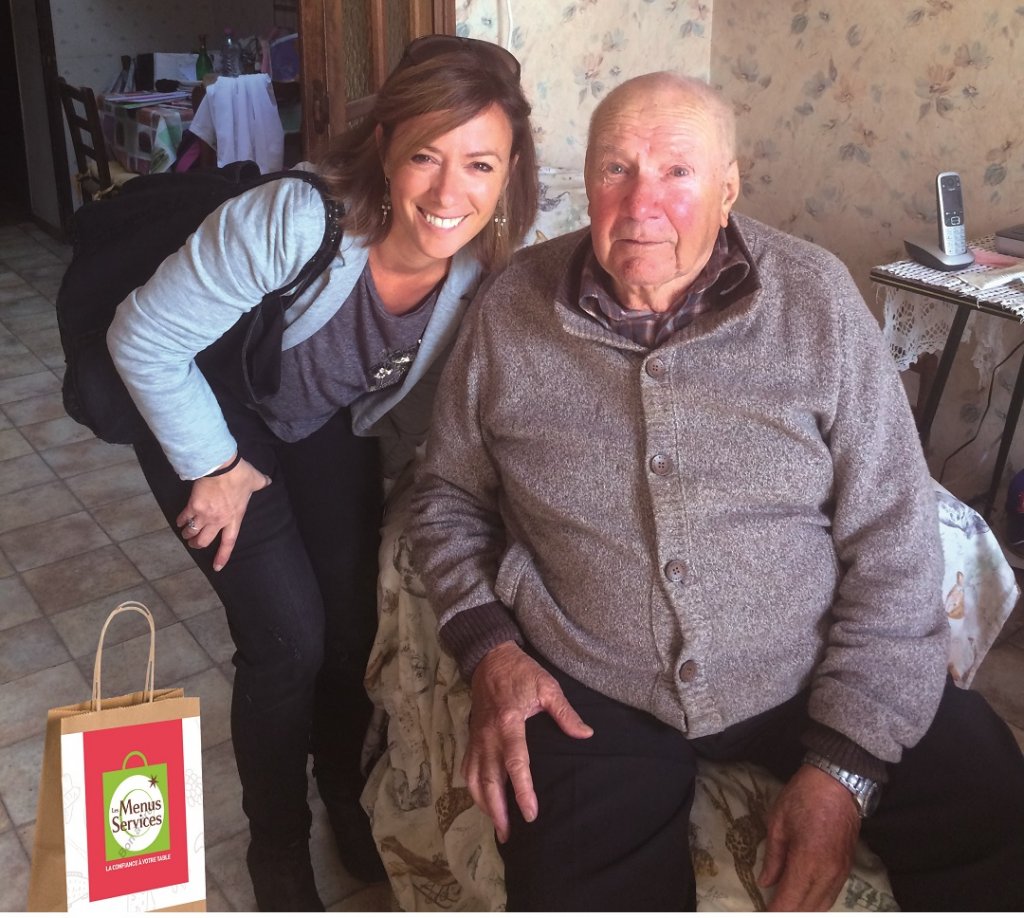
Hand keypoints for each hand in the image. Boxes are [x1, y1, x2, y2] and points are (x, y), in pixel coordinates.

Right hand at [176, 456, 270, 570]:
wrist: (220, 466)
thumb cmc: (240, 475)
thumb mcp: (255, 481)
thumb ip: (262, 483)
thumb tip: (268, 480)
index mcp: (234, 517)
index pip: (229, 542)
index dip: (222, 556)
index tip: (217, 567)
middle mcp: (218, 520)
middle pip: (204, 541)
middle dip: (197, 544)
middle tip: (194, 544)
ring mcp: (204, 514)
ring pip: (192, 532)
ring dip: (188, 535)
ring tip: (185, 534)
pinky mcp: (192, 506)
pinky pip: (184, 518)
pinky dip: (180, 521)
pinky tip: (178, 522)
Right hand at [462, 642, 592, 842]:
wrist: (490, 657)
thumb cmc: (521, 672)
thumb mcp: (547, 687)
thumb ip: (565, 713)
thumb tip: (585, 735)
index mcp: (509, 723)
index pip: (515, 764)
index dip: (523, 791)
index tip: (531, 814)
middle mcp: (488, 735)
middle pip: (489, 780)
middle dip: (497, 810)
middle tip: (508, 834)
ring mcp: (476, 737)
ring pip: (473, 778)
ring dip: (483, 804)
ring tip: (496, 825)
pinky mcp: (471, 736)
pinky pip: (467, 767)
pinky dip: (473, 788)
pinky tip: (483, 800)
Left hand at [758, 764, 860, 910]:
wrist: (838, 782)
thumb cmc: (802, 797)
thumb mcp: (777, 823)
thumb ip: (773, 857)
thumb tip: (766, 882)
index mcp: (806, 861)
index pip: (789, 902)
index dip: (774, 912)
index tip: (761, 913)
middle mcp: (827, 873)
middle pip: (807, 909)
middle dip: (788, 913)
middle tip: (770, 908)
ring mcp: (841, 872)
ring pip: (822, 906)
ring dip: (803, 910)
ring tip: (784, 906)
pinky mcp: (848, 868)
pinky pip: (832, 895)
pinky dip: (817, 903)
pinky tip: (804, 900)